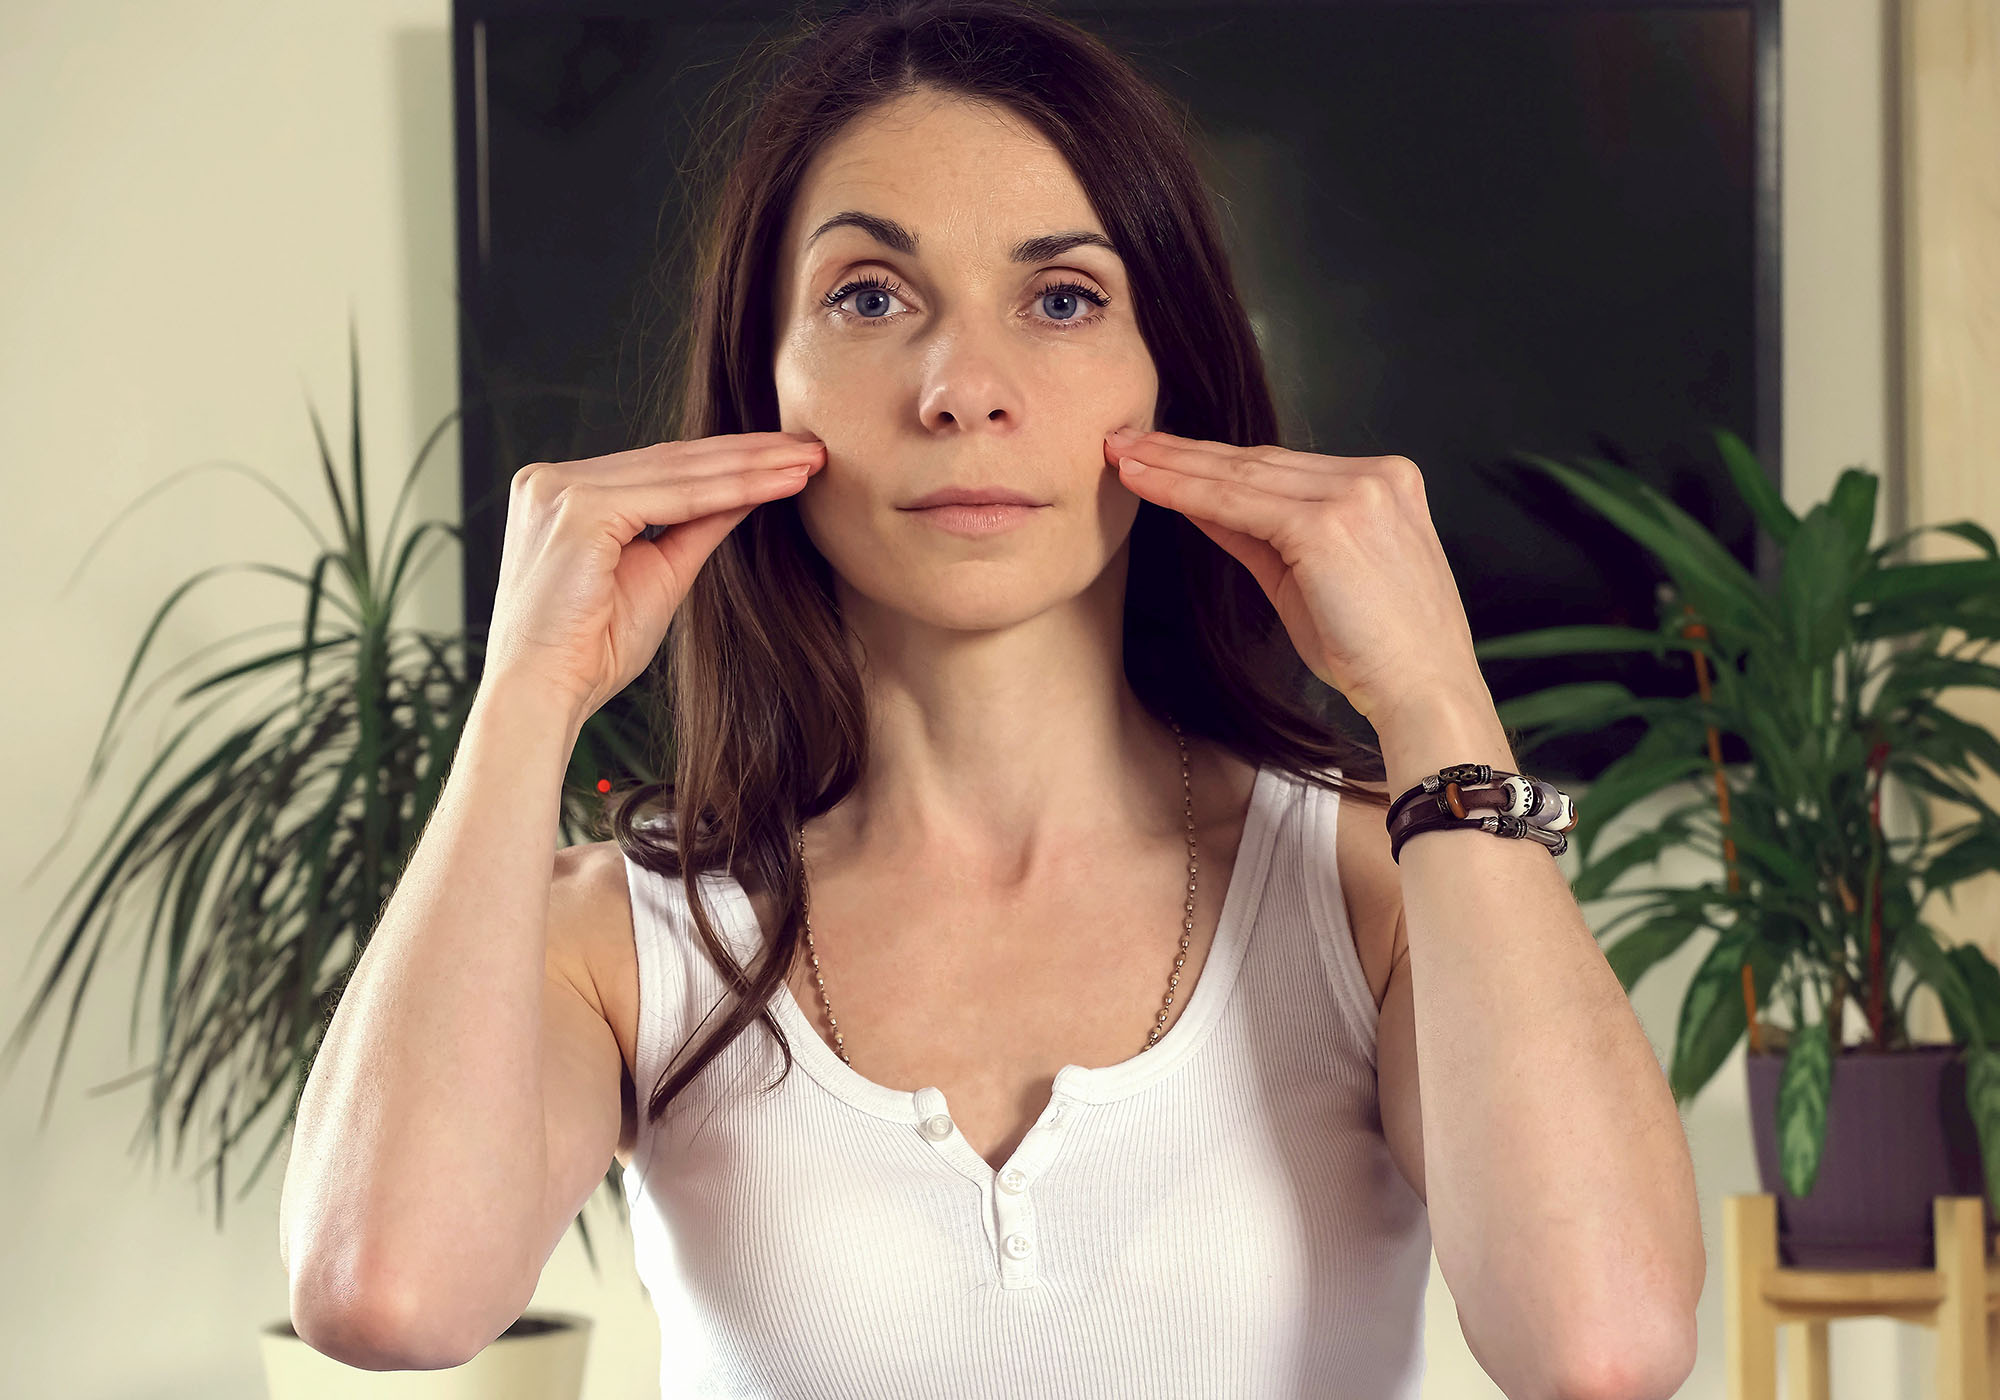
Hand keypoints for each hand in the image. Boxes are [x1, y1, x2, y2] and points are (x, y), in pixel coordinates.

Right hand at [484, 431, 825, 726]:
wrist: (544, 695)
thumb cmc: (592, 651)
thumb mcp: (660, 574)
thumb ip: (697, 526)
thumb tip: (748, 491)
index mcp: (564, 493)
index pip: (660, 468)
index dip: (729, 461)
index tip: (788, 459)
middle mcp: (552, 481)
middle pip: (672, 460)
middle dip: (749, 453)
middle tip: (813, 447)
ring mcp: (559, 490)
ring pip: (678, 472)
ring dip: (752, 466)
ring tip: (809, 462)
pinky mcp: (577, 508)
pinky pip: (673, 497)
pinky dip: (732, 490)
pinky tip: (778, 483)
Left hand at [1104, 426, 1485, 725]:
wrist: (1424, 694)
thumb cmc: (1374, 652)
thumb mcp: (1308, 581)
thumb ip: (1258, 536)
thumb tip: (1198, 503)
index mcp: (1384, 483)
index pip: (1281, 465)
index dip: (1216, 458)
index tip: (1161, 451)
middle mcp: (1376, 476)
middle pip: (1259, 459)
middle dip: (1185, 450)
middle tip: (1124, 440)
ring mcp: (1356, 495)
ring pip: (1243, 474)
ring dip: (1174, 463)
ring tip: (1120, 455)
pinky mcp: (1329, 524)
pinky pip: (1237, 502)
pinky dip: (1184, 491)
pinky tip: (1144, 482)